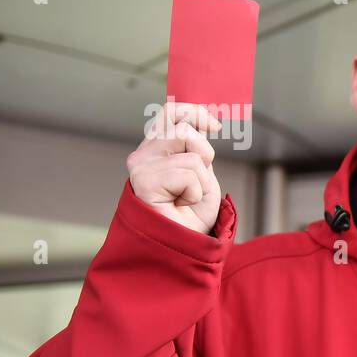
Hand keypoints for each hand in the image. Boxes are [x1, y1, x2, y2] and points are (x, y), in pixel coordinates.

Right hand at [127, 103, 223, 234]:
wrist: (183, 245)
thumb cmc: (192, 213)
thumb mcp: (202, 173)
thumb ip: (197, 148)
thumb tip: (203, 122)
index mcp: (155, 150)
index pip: (170, 114)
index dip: (194, 112)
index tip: (215, 126)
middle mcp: (143, 155)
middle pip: (183, 129)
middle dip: (204, 154)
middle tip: (199, 181)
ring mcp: (141, 167)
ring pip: (191, 155)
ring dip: (201, 180)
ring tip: (187, 197)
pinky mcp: (143, 180)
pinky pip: (188, 174)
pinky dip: (195, 192)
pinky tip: (181, 204)